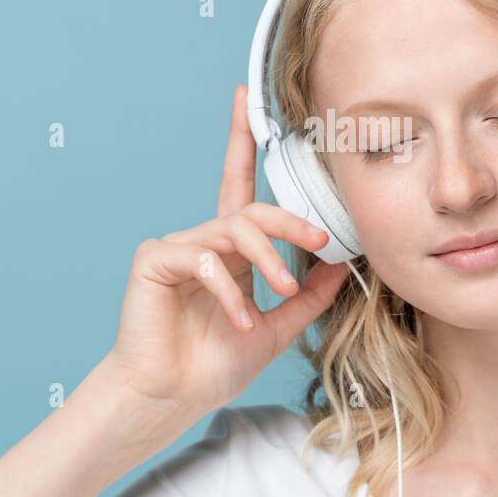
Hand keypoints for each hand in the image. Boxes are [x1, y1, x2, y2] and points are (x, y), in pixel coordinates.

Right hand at [104, 84, 350, 424]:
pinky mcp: (154, 259)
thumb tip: (343, 264)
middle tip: (322, 238)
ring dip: (267, 260)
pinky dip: (229, 289)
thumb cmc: (213, 365)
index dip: (243, 140)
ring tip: (280, 293)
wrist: (169, 399)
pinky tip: (237, 318)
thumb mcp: (278, 326)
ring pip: (234, 230)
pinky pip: (203, 258)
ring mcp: (176, 246)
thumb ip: (308, 295)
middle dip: (291, 220)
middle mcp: (202, 241)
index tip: (247, 97)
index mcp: (228, 251)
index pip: (240, 185)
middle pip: (253, 208)